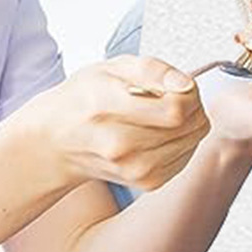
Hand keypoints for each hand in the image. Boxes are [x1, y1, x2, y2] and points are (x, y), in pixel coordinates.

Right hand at [28, 56, 210, 191]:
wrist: (58, 142)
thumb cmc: (85, 99)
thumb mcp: (109, 68)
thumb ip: (151, 70)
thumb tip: (186, 85)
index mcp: (106, 106)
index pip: (173, 109)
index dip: (187, 93)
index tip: (177, 84)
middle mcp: (119, 145)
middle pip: (188, 125)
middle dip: (191, 104)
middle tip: (171, 95)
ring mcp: (134, 168)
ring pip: (192, 140)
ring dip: (189, 122)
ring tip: (162, 113)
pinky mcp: (147, 182)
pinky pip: (187, 155)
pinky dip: (183, 140)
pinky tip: (160, 131)